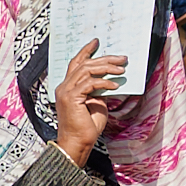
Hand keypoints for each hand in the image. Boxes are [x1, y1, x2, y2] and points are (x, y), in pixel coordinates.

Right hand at [48, 43, 119, 162]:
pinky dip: (104, 83)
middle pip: (83, 64)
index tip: (97, 42)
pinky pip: (89, 83)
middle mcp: (64, 87)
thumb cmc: (87, 127)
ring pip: (86, 70)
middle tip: (121, 58)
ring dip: (106, 68)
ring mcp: (66, 91)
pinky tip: (115, 87)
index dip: (85, 51)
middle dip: (104, 59)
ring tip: (121, 70)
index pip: (75, 63)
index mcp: (67, 87)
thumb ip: (98, 90)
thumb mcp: (96, 103)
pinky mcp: (71, 98)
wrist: (78, 143)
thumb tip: (109, 80)